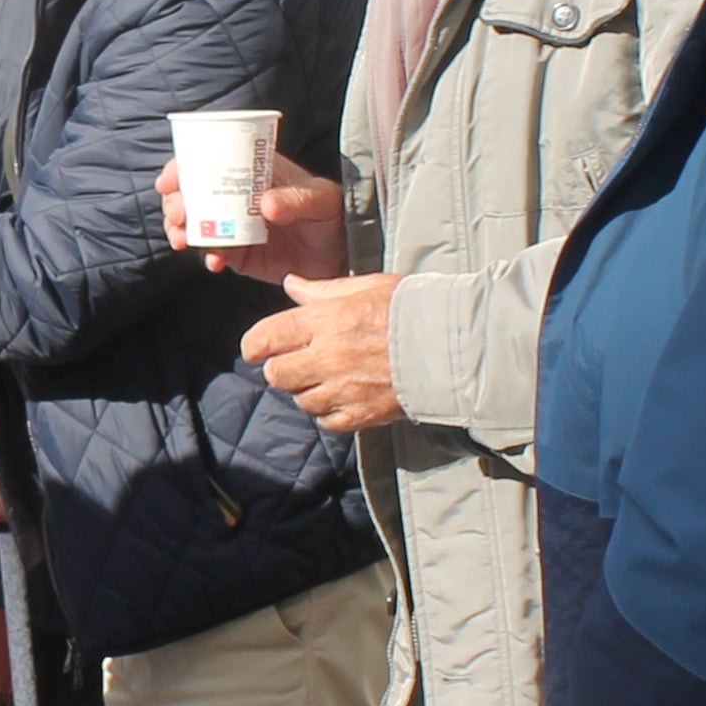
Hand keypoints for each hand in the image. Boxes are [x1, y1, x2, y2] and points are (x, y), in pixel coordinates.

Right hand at [164, 149, 350, 283]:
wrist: (343, 257)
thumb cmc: (334, 216)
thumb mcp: (322, 200)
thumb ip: (297, 199)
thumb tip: (267, 204)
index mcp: (253, 172)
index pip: (210, 160)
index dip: (182, 167)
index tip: (170, 181)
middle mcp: (238, 197)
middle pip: (193, 193)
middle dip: (176, 203)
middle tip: (178, 215)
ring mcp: (235, 227)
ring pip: (195, 224)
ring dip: (181, 231)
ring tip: (183, 240)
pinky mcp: (239, 255)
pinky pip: (214, 254)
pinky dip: (207, 258)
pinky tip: (214, 262)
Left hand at [243, 271, 404, 432]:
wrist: (451, 345)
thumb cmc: (411, 308)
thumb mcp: (366, 286)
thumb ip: (323, 290)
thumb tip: (291, 284)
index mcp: (324, 321)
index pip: (266, 338)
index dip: (254, 345)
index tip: (255, 349)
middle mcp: (327, 357)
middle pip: (276, 374)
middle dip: (280, 368)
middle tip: (294, 362)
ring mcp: (342, 390)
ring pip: (300, 399)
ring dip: (306, 390)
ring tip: (327, 378)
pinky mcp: (360, 415)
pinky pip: (326, 421)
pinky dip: (329, 411)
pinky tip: (343, 397)